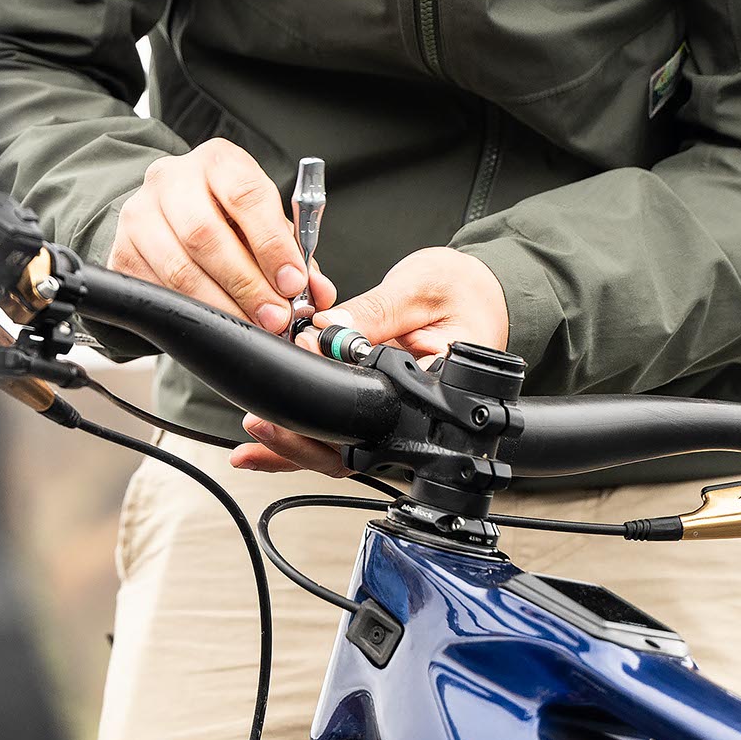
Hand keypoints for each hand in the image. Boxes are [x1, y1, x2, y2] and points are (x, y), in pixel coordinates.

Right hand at [105, 138, 336, 332]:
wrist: (171, 215)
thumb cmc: (229, 218)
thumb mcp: (265, 223)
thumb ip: (293, 254)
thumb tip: (317, 293)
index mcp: (217, 162)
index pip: (244, 194)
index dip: (271, 243)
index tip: (293, 282)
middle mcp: (171, 180)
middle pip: (205, 234)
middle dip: (246, 284)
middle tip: (274, 316)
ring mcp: (139, 215)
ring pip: (178, 268)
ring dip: (221, 306)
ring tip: (250, 327)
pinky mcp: (122, 251)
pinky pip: (156, 291)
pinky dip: (191, 314)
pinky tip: (215, 326)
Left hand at [227, 246, 510, 474]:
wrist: (484, 293)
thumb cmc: (464, 290)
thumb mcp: (420, 288)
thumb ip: (375, 311)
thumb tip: (326, 327)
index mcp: (445, 387)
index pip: (382, 409)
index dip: (336, 393)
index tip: (302, 364)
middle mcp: (422, 416)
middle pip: (358, 448)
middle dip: (304, 440)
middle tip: (263, 421)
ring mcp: (399, 419)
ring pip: (344, 451)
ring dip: (296, 446)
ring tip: (256, 433)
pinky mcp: (380, 411)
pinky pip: (341, 434)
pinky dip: (302, 438)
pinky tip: (263, 444)